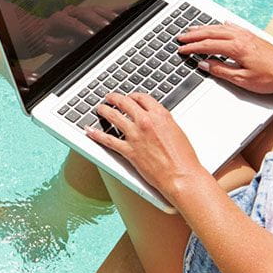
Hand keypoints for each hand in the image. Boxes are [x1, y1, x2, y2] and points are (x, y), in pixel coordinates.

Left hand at [42, 5, 118, 52]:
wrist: (46, 31)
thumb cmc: (49, 38)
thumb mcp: (50, 44)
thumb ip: (59, 43)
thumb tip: (70, 41)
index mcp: (59, 18)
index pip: (72, 21)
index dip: (81, 27)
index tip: (90, 34)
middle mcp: (70, 11)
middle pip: (86, 12)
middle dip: (97, 20)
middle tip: (107, 27)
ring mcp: (81, 10)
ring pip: (96, 9)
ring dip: (107, 15)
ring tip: (118, 21)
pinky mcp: (90, 12)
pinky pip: (104, 10)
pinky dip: (115, 9)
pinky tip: (127, 8)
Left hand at [86, 92, 205, 201]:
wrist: (181, 176)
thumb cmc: (183, 158)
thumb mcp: (176, 131)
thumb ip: (162, 122)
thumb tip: (154, 120)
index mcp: (160, 115)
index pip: (142, 98)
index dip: (132, 96)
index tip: (129, 97)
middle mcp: (146, 121)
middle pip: (125, 103)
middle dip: (115, 98)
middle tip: (110, 97)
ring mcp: (135, 135)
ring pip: (113, 117)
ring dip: (104, 110)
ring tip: (100, 108)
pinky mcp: (128, 150)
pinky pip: (108, 140)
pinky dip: (96, 134)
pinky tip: (90, 130)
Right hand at [177, 22, 272, 94]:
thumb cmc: (271, 78)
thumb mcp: (242, 79)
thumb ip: (221, 70)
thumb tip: (205, 65)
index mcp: (236, 48)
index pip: (208, 45)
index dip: (192, 48)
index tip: (181, 50)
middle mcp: (241, 37)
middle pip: (211, 33)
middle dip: (194, 35)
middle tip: (180, 37)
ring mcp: (247, 35)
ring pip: (220, 28)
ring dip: (205, 28)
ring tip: (192, 30)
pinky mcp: (253, 36)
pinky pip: (231, 27)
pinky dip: (219, 26)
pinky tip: (217, 26)